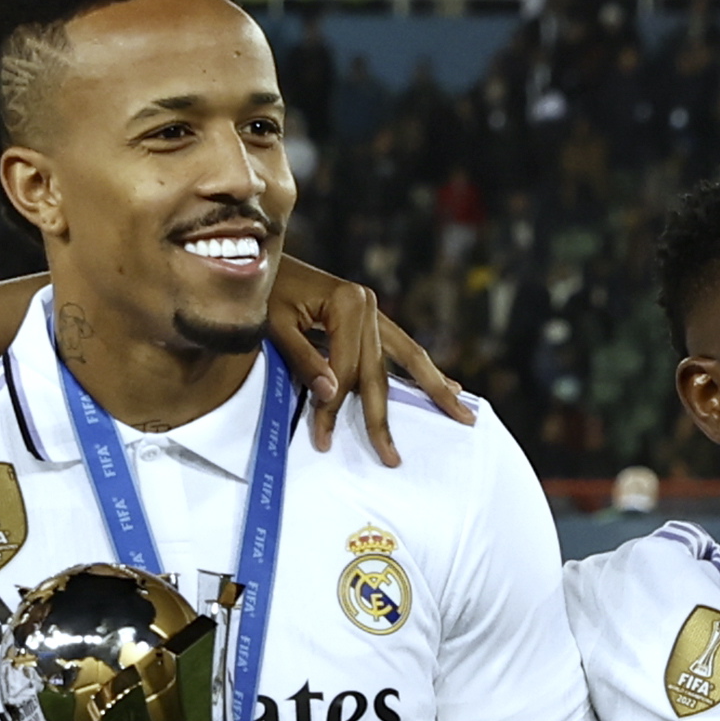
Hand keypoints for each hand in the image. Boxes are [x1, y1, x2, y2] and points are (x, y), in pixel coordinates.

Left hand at [266, 255, 473, 466]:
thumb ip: (303, 359)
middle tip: (392, 457)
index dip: (335, 406)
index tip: (322, 438)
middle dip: (383, 417)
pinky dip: (420, 370)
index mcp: (348, 302)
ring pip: (407, 357)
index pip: (347, 369)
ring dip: (433, 387)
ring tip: (460, 412)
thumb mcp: (275, 325)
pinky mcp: (370, 314)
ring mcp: (373, 308)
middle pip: (379, 371)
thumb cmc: (263, 293)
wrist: (259, 263)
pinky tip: (446, 385)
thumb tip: (332, 394)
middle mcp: (368, 304)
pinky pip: (400, 348)